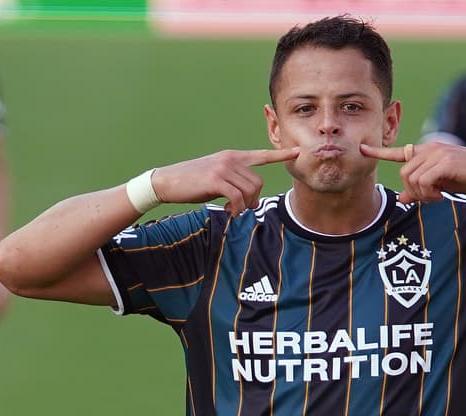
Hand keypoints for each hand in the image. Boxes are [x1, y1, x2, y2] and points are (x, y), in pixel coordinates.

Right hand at [151, 147, 300, 215]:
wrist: (167, 181)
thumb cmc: (192, 183)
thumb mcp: (217, 179)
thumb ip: (236, 184)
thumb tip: (252, 201)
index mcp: (232, 157)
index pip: (261, 156)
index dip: (281, 155)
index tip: (298, 152)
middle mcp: (230, 159)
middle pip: (258, 182)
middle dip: (253, 199)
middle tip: (240, 209)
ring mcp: (223, 168)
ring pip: (249, 190)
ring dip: (244, 206)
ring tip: (232, 210)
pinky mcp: (215, 179)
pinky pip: (238, 197)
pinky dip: (236, 209)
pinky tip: (228, 212)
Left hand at [359, 142, 465, 204]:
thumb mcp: (442, 183)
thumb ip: (422, 188)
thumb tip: (402, 197)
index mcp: (428, 151)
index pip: (399, 152)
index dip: (379, 151)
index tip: (362, 149)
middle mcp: (430, 148)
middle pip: (404, 173)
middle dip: (413, 190)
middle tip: (431, 198)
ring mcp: (437, 153)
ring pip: (411, 178)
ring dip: (421, 194)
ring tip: (437, 196)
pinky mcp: (444, 161)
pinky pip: (423, 180)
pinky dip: (429, 192)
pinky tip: (441, 195)